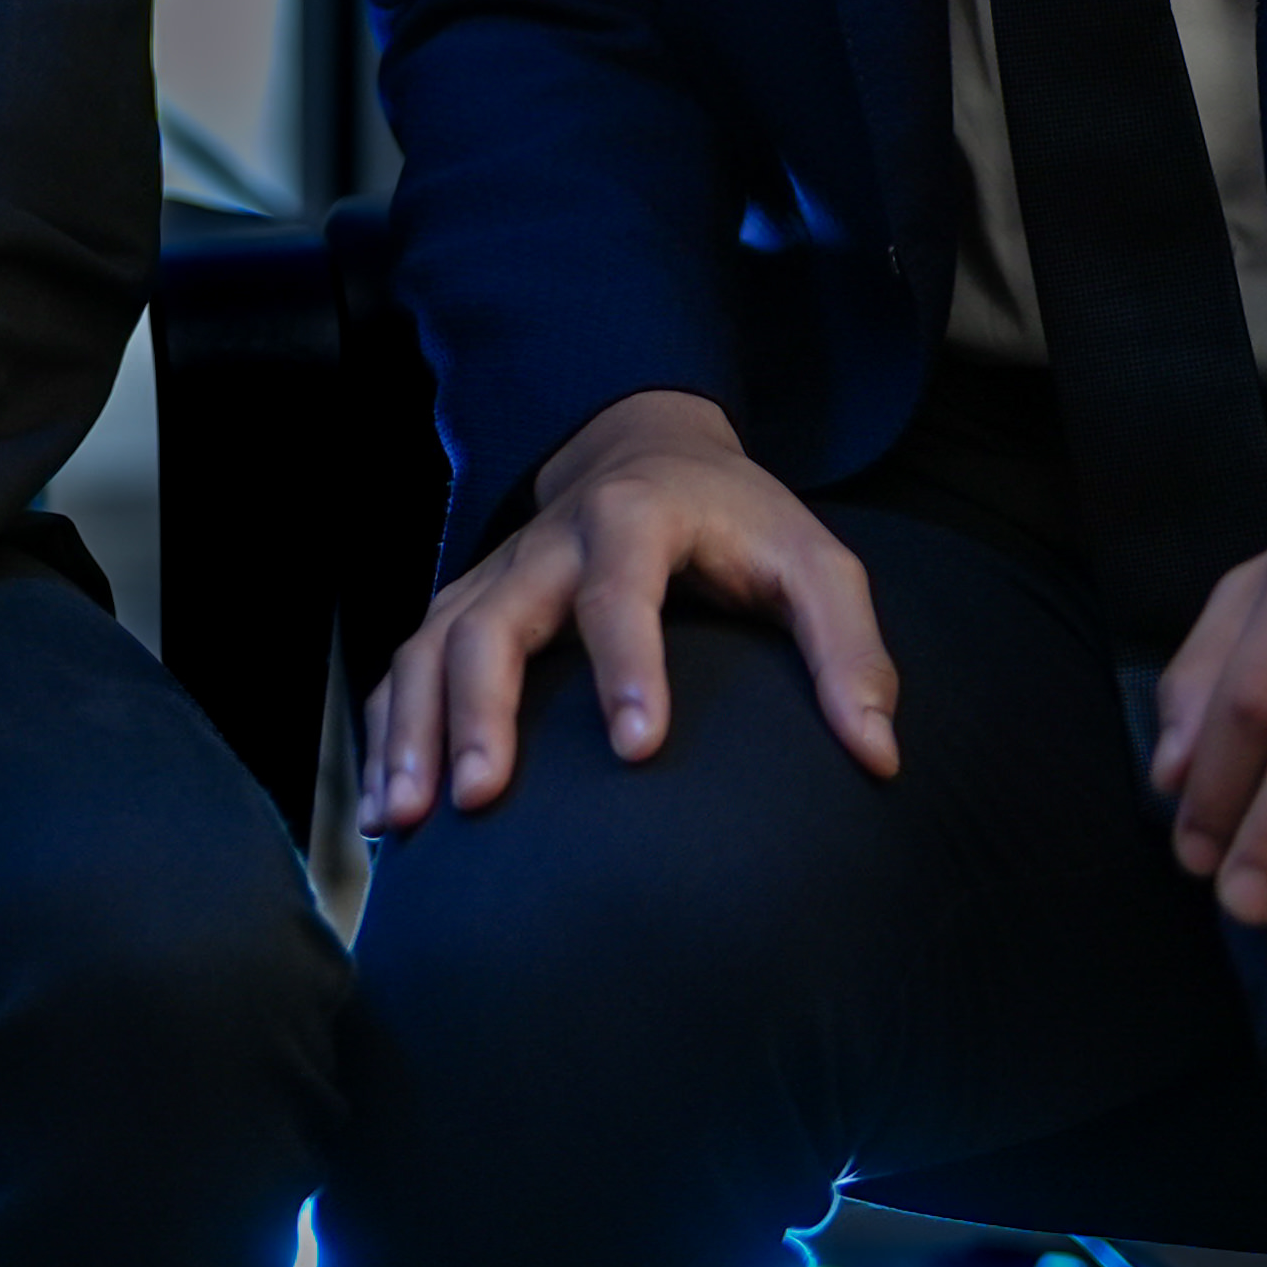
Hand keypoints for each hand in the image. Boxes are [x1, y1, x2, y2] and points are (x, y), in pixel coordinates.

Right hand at [361, 387, 902, 833]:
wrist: (644, 449)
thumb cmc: (741, 521)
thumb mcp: (816, 563)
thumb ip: (851, 650)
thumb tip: (878, 756)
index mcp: (633, 520)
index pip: (620, 591)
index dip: (626, 666)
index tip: (636, 749)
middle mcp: (543, 544)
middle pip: (491, 621)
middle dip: (479, 711)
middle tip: (482, 797)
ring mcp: (492, 575)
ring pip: (428, 645)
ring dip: (410, 730)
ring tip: (407, 817)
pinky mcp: (463, 605)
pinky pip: (407, 664)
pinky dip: (387, 731)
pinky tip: (387, 808)